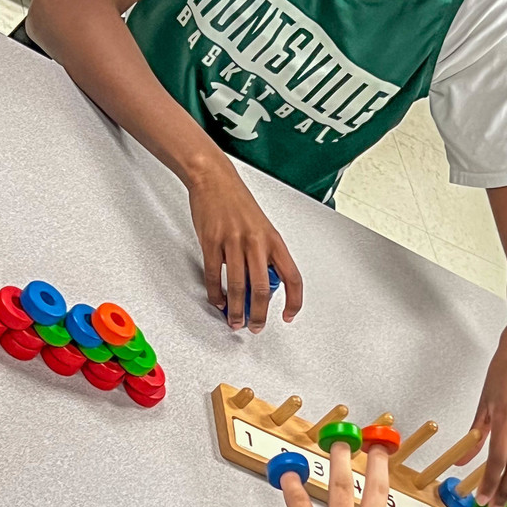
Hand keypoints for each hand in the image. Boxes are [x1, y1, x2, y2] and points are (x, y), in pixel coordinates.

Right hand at [186, 155, 302, 331]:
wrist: (215, 179)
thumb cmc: (238, 203)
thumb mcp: (262, 228)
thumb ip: (265, 256)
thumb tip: (263, 287)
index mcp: (274, 239)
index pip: (293, 276)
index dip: (294, 300)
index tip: (289, 315)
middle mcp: (257, 242)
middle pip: (263, 288)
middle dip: (259, 314)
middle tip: (255, 326)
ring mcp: (233, 242)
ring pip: (238, 286)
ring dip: (236, 310)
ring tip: (234, 320)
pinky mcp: (211, 242)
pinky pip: (213, 275)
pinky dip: (215, 294)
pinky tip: (217, 301)